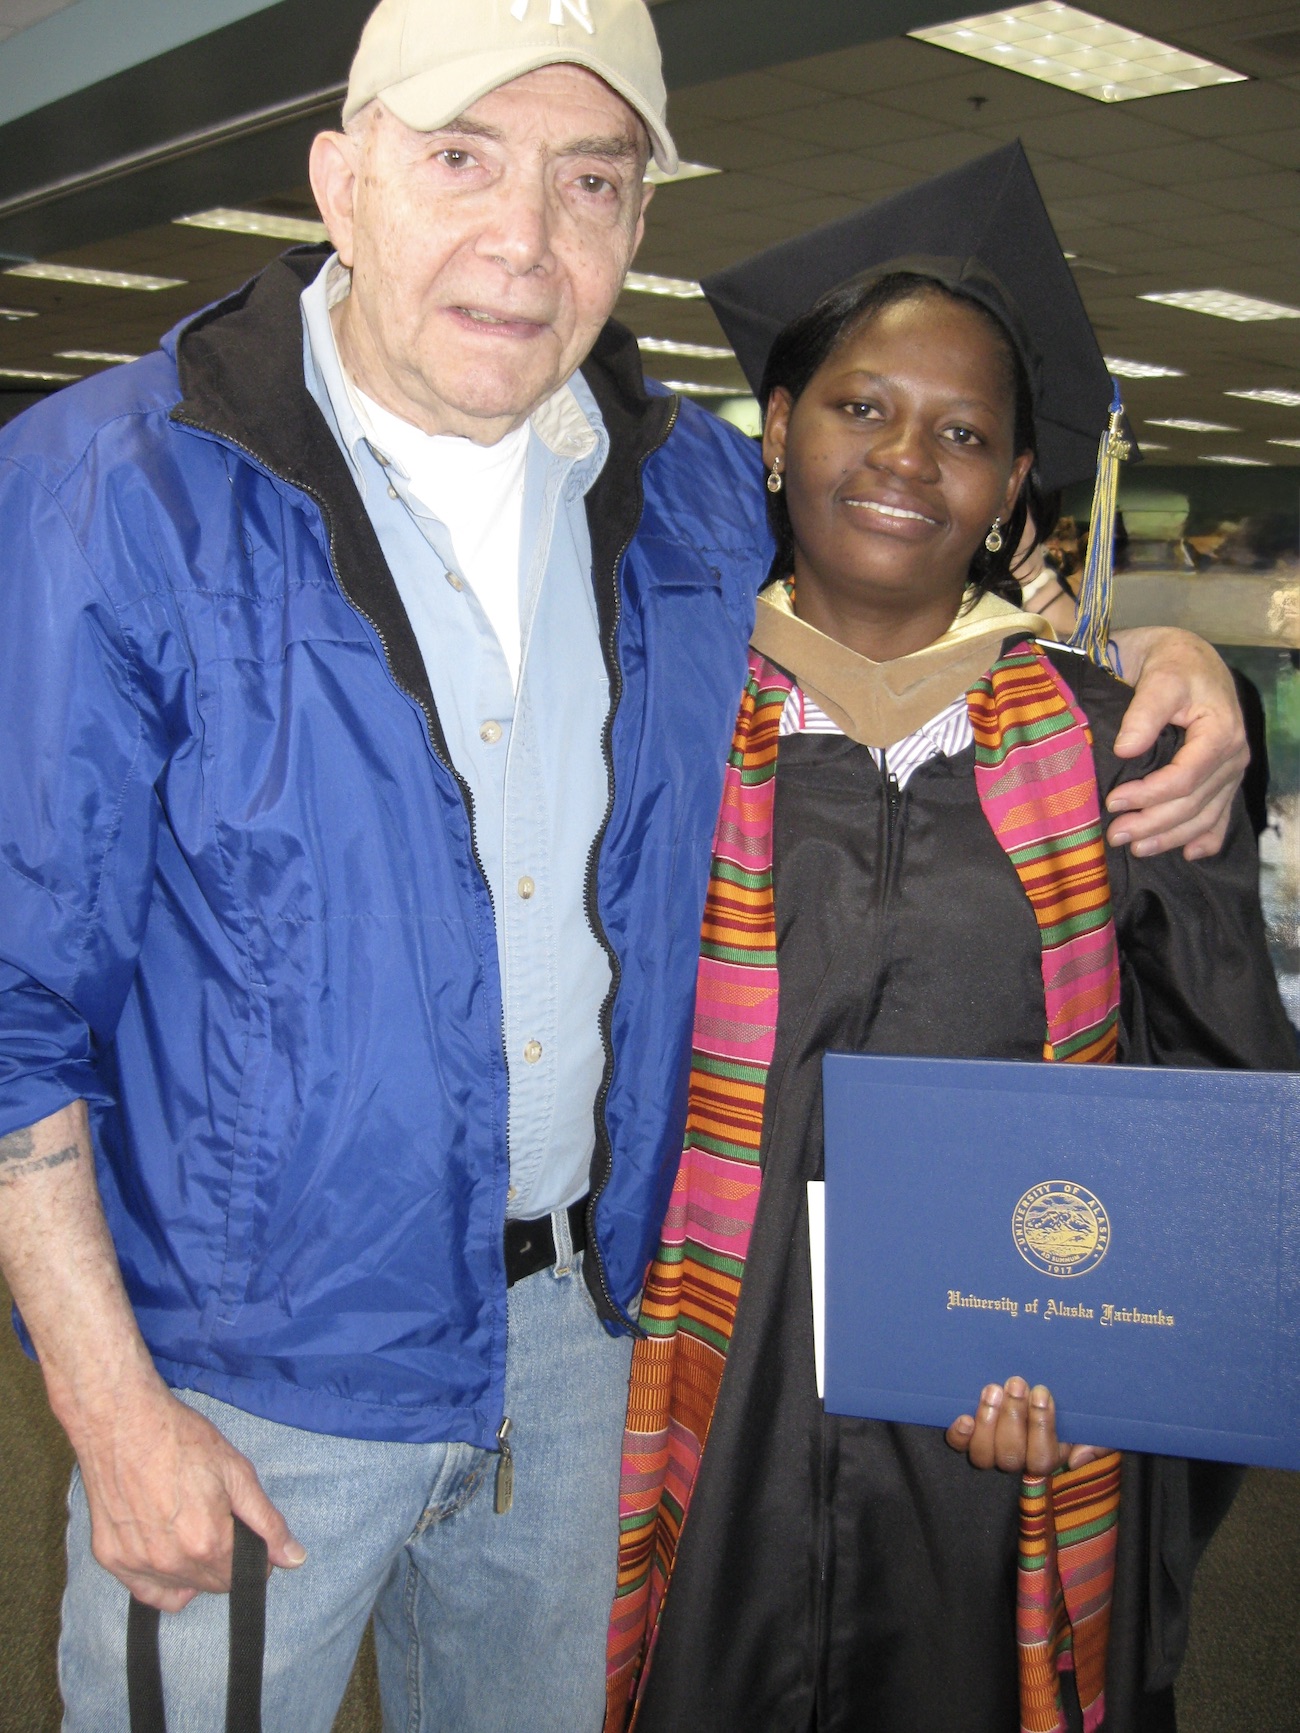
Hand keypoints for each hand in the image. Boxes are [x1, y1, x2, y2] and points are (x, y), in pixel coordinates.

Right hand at [71, 1372, 304, 1611]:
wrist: (122, 1422)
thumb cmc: (180, 1439)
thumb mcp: (236, 1473)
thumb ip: (267, 1522)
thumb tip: (295, 1559)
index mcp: (207, 1543)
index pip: (243, 1575)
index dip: (255, 1556)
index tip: (251, 1536)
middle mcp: (171, 1563)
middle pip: (213, 1584)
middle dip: (226, 1562)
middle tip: (221, 1523)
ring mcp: (137, 1564)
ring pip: (181, 1589)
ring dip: (196, 1571)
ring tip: (194, 1529)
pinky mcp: (111, 1559)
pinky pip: (146, 1591)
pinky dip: (163, 1582)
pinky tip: (172, 1556)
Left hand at [945, 1377, 1104, 1473]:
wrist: (1051, 1382)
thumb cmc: (1075, 1406)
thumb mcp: (1096, 1423)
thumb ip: (1098, 1442)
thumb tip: (1078, 1457)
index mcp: (1048, 1455)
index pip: (1042, 1459)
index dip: (1040, 1428)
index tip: (1041, 1392)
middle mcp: (1018, 1458)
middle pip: (1011, 1457)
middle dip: (1013, 1417)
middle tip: (1017, 1383)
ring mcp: (992, 1448)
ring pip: (984, 1455)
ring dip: (988, 1421)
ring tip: (994, 1389)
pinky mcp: (969, 1436)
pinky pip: (959, 1445)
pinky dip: (959, 1435)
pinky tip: (965, 1418)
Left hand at [1106, 627, 1246, 860]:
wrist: (1187, 654)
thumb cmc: (1171, 662)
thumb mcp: (1159, 677)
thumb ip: (1144, 713)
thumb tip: (1126, 749)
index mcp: (1220, 732)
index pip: (1185, 778)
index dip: (1149, 795)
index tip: (1114, 801)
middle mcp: (1232, 756)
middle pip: (1193, 804)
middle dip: (1153, 824)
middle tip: (1115, 835)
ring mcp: (1230, 769)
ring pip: (1205, 816)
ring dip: (1171, 837)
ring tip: (1137, 848)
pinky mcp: (1223, 776)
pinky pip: (1221, 814)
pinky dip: (1207, 838)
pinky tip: (1190, 854)